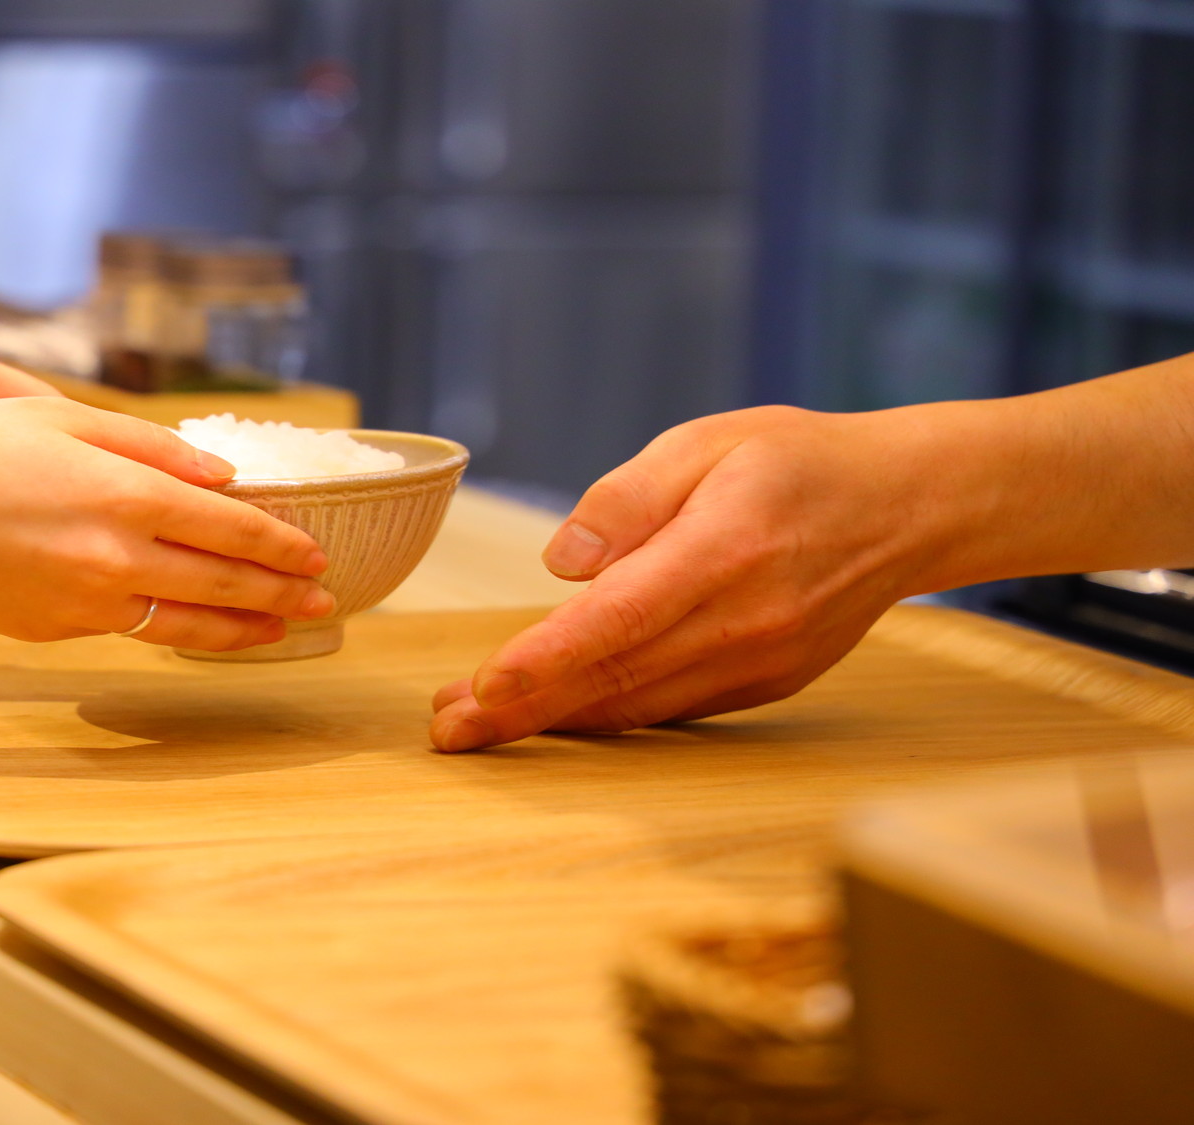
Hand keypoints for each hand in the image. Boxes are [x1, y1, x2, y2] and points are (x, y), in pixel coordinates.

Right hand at [0, 397, 334, 650]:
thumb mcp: (60, 415)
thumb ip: (149, 445)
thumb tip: (220, 473)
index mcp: (126, 492)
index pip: (230, 526)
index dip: (279, 544)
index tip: (315, 554)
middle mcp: (115, 554)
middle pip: (221, 582)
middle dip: (280, 593)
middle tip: (322, 600)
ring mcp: (82, 601)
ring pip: (182, 622)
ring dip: (239, 628)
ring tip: (279, 630)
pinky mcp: (47, 629)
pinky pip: (123, 628)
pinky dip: (168, 628)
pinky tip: (188, 626)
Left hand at [429, 404, 968, 749]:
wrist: (909, 506)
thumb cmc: (796, 461)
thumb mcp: (705, 442)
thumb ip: (626, 497)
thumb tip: (563, 563)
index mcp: (724, 550)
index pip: (620, 619)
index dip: (545, 658)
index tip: (483, 685)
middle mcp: (745, 620)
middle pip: (615, 677)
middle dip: (522, 709)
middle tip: (445, 729)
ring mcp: (759, 662)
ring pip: (638, 705)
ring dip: (552, 720)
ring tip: (475, 724)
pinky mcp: (763, 684)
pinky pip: (670, 708)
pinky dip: (606, 715)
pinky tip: (551, 712)